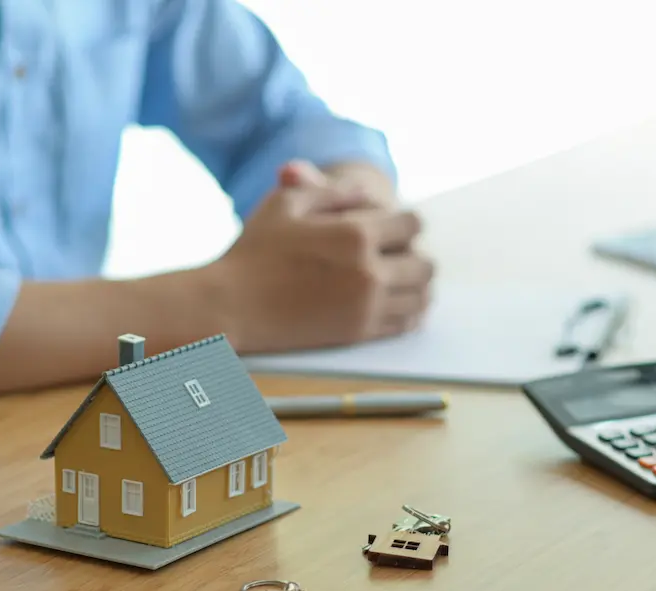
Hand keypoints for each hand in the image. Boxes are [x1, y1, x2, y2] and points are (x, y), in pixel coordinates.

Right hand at [205, 160, 433, 351]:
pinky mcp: (359, 333)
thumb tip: (365, 192)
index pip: (413, 224)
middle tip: (398, 255)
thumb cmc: (254, 251)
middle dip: (413, 255)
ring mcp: (367, 306)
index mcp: (355, 233)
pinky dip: (409, 312)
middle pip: (425, 264)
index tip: (393, 226)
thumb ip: (330, 191)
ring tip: (401, 280)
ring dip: (416, 286)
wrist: (230, 305)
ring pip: (422, 297)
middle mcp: (369, 271)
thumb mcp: (287, 203)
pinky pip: (406, 323)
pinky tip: (397, 303)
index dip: (405, 222)